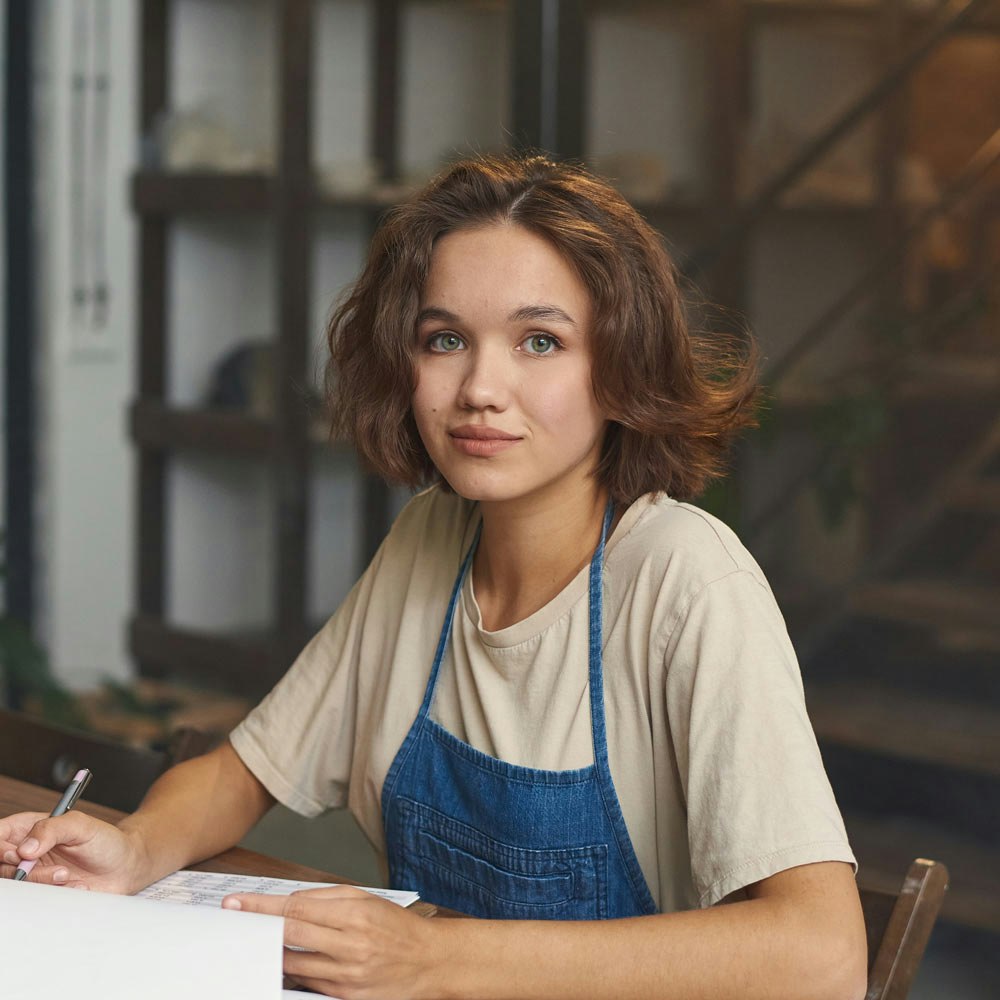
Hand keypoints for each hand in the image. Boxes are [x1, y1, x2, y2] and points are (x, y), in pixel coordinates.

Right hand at [0, 811, 143, 892]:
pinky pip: (35, 898)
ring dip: (40, 880)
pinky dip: (54, 891)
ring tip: (66, 873)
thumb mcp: (82, 825)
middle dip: (19, 867)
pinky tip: (75, 884)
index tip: (17, 853)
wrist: (125, 867)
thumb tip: (25, 848)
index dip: (1, 846)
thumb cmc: (105, 841)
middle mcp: (28, 851)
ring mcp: (34, 873)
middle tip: (37, 862)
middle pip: (2, 863)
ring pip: (16, 883)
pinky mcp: (44, 892)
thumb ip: (52, 829)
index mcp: (32, 828)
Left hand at [222, 885, 443, 998]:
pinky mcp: (346, 998)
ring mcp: (347, 976)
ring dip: (273, 953)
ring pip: (293, 964)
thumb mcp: (365, 899)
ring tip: (262, 943)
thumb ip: (325, 898)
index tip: (237, 903)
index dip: (262, 906)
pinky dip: (295, 972)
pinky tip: (289, 962)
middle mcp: (350, 946)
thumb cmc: (395, 926)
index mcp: (354, 914)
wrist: (428, 961)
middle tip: (236, 922)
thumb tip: (287, 902)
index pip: (296, 908)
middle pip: (289, 936)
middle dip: (258, 928)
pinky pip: (309, 984)